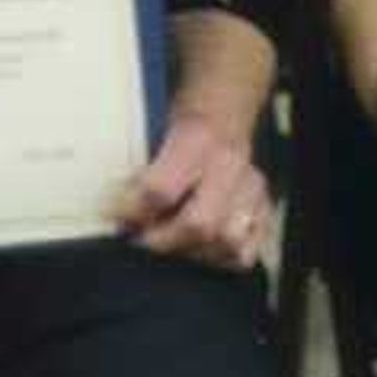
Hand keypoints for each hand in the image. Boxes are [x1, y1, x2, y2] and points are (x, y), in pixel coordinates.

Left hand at [111, 109, 270, 270]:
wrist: (222, 118)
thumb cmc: (182, 133)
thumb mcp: (154, 135)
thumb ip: (137, 175)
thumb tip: (113, 212)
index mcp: (197, 139)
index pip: (161, 190)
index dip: (132, 211)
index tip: (115, 218)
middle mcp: (230, 165)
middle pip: (200, 224)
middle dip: (163, 241)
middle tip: (141, 241)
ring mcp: (252, 190)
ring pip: (227, 242)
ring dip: (192, 252)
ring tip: (170, 247)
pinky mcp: (264, 210)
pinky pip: (244, 253)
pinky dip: (218, 259)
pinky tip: (199, 250)